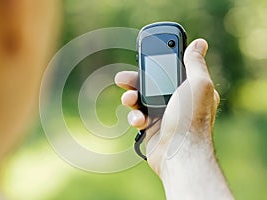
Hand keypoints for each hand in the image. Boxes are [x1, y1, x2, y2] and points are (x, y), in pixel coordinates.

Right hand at [115, 39, 219, 175]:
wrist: (179, 155)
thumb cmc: (191, 120)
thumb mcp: (198, 85)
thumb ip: (195, 63)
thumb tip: (200, 44)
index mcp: (189, 88)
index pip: (172, 69)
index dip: (158, 62)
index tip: (147, 54)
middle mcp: (177, 101)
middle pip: (152, 84)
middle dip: (136, 80)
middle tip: (123, 78)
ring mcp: (164, 115)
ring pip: (141, 99)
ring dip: (131, 98)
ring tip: (129, 100)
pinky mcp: (152, 127)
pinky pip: (138, 116)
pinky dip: (135, 117)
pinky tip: (139, 121)